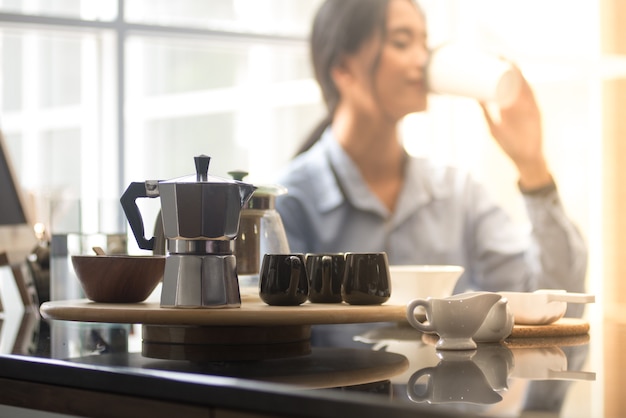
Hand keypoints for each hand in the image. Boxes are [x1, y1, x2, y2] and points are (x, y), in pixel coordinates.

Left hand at [480, 67, 551, 188]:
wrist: (524, 158)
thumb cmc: (509, 143)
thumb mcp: (493, 125)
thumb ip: (486, 112)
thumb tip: (474, 98)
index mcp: (511, 104)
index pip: (506, 82)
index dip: (500, 69)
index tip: (488, 58)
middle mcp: (521, 102)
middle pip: (515, 79)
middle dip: (507, 65)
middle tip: (494, 54)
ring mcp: (528, 106)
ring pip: (523, 84)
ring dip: (516, 72)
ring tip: (504, 60)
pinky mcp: (534, 112)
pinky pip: (530, 97)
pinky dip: (525, 87)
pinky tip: (519, 78)